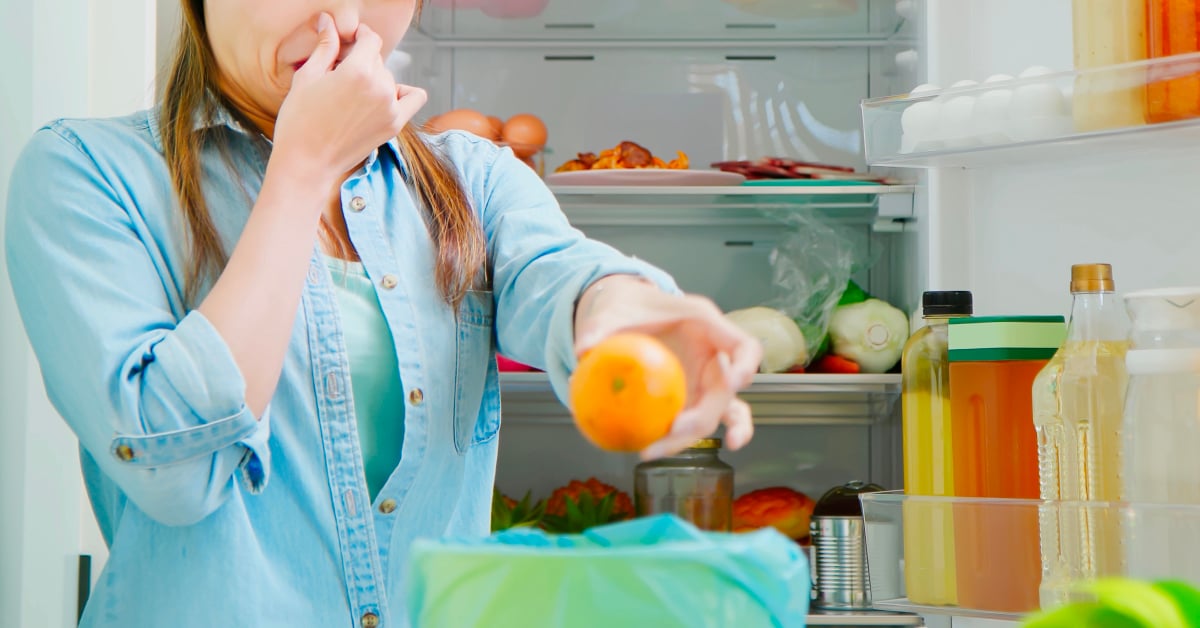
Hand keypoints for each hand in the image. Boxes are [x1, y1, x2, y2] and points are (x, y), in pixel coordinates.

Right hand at [272, 14, 426, 183]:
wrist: (306, 164)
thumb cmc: (299, 121)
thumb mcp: (308, 77)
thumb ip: (325, 47)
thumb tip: (329, 22)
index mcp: (359, 71)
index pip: (370, 39)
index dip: (358, 37)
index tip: (348, 41)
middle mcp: (381, 88)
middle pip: (378, 61)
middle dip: (360, 62)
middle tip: (338, 76)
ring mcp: (391, 108)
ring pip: (389, 79)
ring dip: (374, 80)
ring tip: (350, 94)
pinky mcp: (394, 125)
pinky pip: (414, 98)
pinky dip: (403, 93)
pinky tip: (383, 97)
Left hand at [573, 276, 762, 460]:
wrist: (622, 313)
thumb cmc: (627, 306)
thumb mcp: (613, 310)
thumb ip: (600, 326)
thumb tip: (583, 348)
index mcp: (707, 326)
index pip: (745, 346)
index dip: (746, 365)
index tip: (734, 382)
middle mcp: (714, 355)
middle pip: (726, 391)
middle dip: (706, 414)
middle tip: (675, 428)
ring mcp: (705, 380)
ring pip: (717, 414)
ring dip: (695, 435)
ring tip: (664, 448)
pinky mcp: (692, 398)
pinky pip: (699, 421)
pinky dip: (690, 438)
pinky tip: (664, 450)